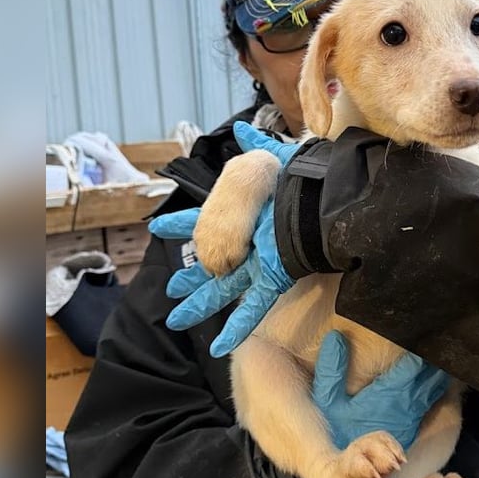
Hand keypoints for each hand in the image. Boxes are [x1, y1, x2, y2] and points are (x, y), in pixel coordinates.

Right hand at [148, 122, 299, 357]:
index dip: (182, 224)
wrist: (320, 199)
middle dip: (190, 277)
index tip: (158, 227)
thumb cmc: (295, 179)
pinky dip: (236, 328)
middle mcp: (247, 242)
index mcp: (243, 215)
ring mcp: (259, 263)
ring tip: (176, 319)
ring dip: (201, 305)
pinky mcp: (273, 279)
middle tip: (170, 290)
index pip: (205, 220)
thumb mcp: (269, 159)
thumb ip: (256, 149)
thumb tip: (241, 130)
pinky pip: (253, 308)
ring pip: (223, 291)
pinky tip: (219, 348)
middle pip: (211, 264)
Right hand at [312, 330, 450, 449]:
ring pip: (434, 387)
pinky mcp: (414, 423)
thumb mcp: (328, 401)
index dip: (421, 348)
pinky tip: (441, 375)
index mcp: (387, 394)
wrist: (349, 469)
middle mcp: (405, 403)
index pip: (411, 366)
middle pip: (429, 375)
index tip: (427, 330)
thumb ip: (332, 370)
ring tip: (449, 350)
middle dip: (436, 356)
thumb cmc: (338, 431)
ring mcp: (412, 415)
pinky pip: (432, 399)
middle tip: (447, 335)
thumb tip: (335, 338)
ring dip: (440, 370)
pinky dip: (438, 385)